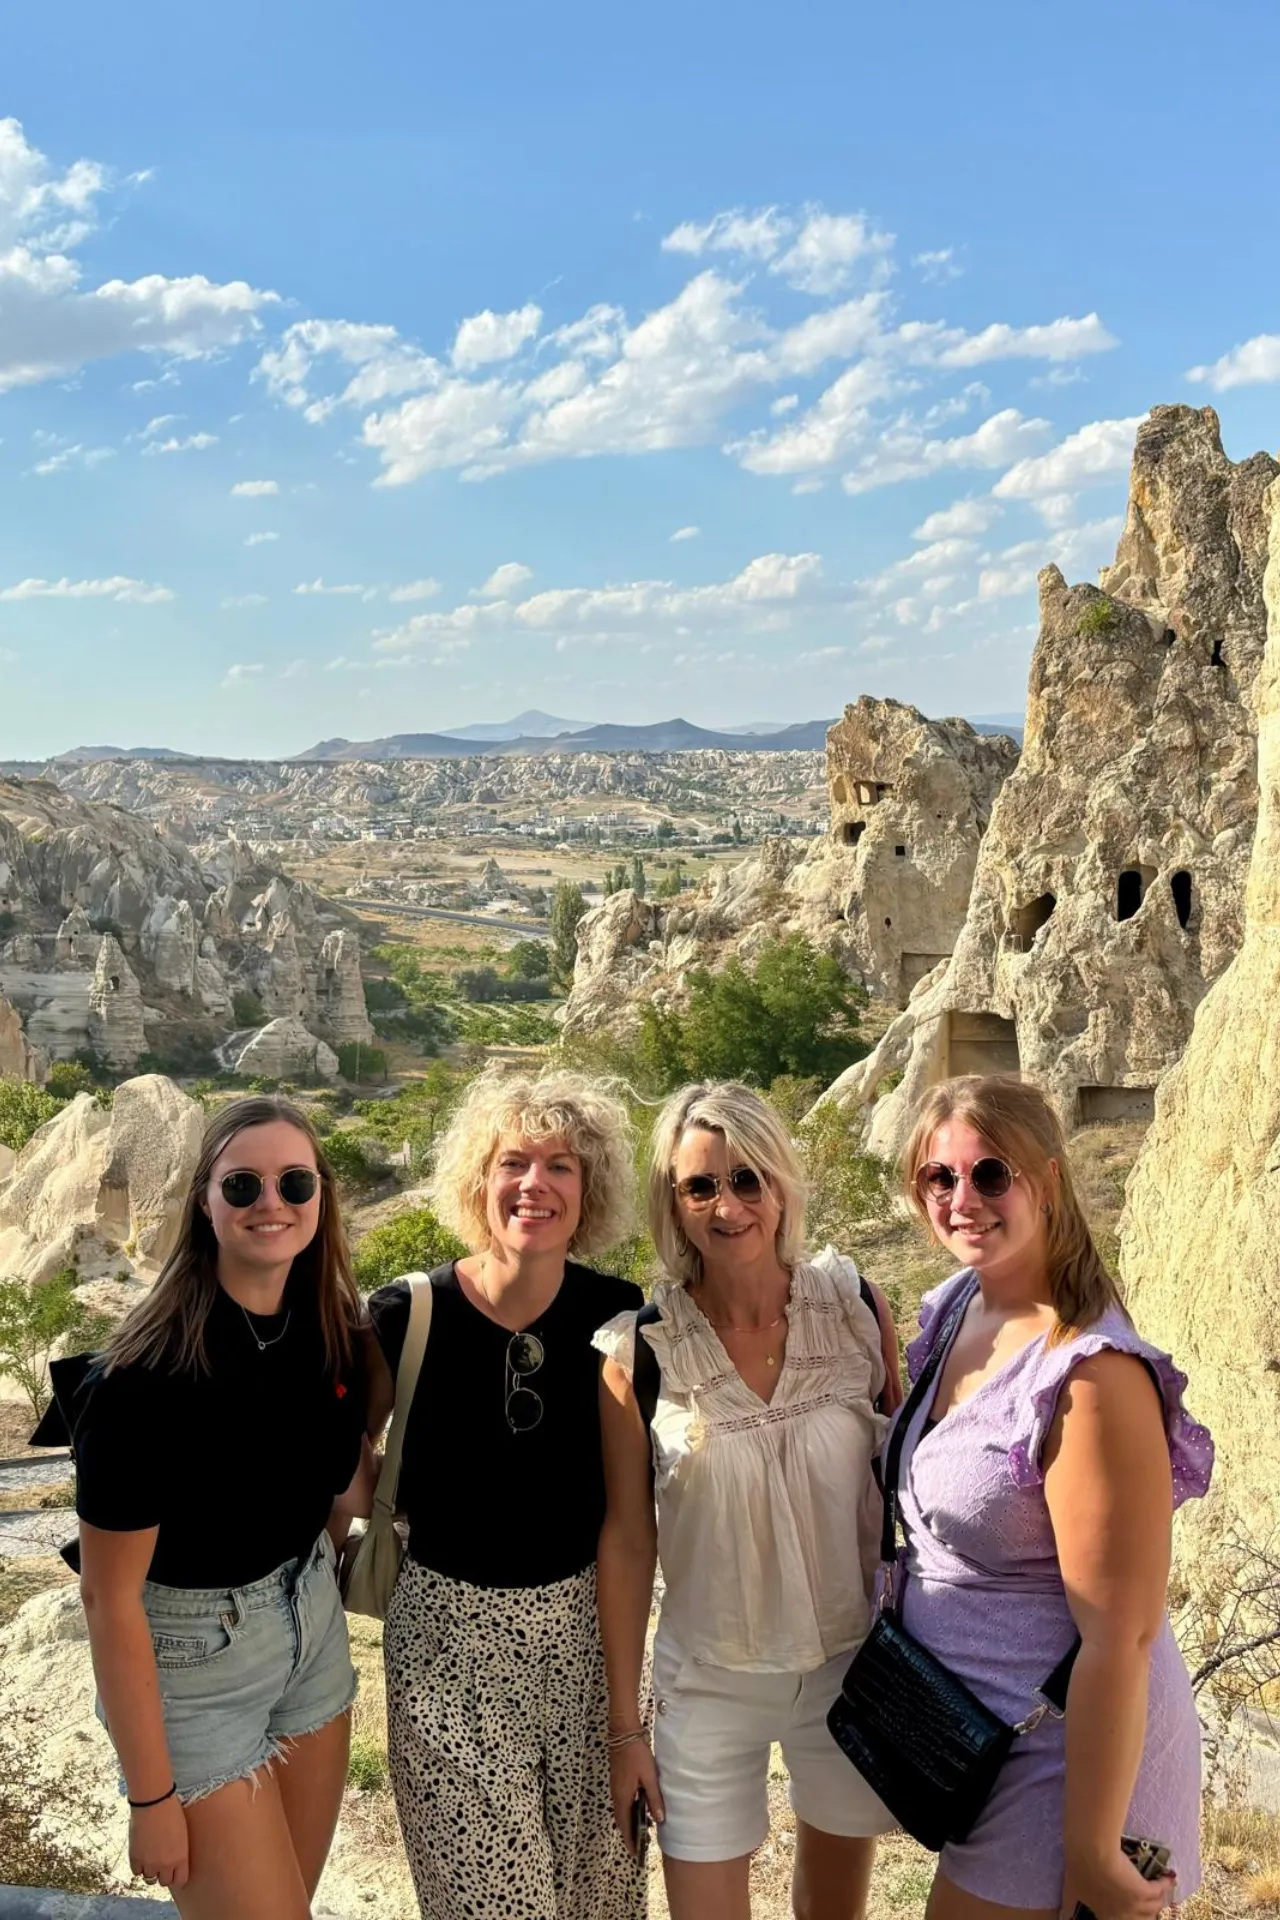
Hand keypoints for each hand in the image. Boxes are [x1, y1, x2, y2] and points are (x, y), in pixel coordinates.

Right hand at [129, 1796, 189, 1889]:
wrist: (153, 1801)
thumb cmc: (171, 1811)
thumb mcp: (182, 1833)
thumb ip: (178, 1851)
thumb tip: (174, 1862)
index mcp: (181, 1857)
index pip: (180, 1881)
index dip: (176, 1878)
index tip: (174, 1873)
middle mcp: (165, 1864)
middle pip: (164, 1882)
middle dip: (163, 1874)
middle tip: (162, 1865)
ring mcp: (149, 1862)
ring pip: (149, 1879)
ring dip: (150, 1871)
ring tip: (151, 1859)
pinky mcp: (135, 1858)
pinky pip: (136, 1872)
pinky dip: (139, 1866)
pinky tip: (141, 1855)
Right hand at [609, 1737, 663, 1855]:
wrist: (623, 1733)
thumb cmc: (637, 1755)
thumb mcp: (649, 1777)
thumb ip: (654, 1798)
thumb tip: (659, 1820)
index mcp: (622, 1797)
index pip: (624, 1825)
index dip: (630, 1840)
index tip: (635, 1854)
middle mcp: (616, 1795)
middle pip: (621, 1820)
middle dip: (629, 1834)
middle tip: (639, 1846)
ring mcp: (615, 1787)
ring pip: (621, 1811)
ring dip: (629, 1822)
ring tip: (642, 1831)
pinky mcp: (617, 1781)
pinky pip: (622, 1802)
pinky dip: (629, 1811)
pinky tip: (639, 1809)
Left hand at [1063, 1847, 1174, 1919]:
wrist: (1090, 1854)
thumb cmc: (1078, 1868)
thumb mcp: (1072, 1888)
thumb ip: (1070, 1901)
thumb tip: (1062, 1914)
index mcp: (1105, 1915)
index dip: (1130, 1914)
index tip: (1133, 1905)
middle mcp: (1122, 1915)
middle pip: (1143, 1918)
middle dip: (1147, 1909)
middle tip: (1149, 1898)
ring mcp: (1134, 1906)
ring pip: (1154, 1907)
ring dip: (1158, 1898)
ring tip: (1160, 1888)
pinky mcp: (1144, 1892)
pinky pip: (1160, 1891)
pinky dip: (1165, 1884)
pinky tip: (1167, 1878)